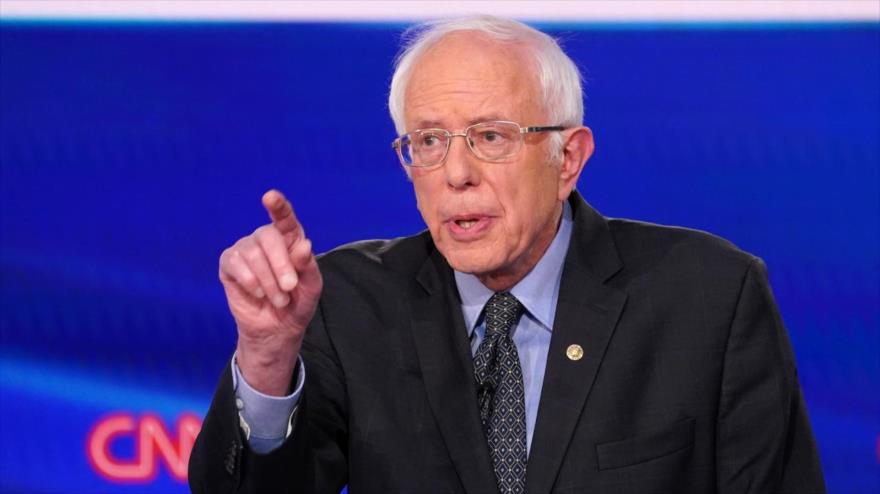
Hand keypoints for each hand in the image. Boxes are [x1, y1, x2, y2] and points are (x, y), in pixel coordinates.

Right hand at [219, 190, 322, 394]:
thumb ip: (308, 266)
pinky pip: (234, 263)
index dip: (278, 206)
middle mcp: (266, 239)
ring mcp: (245, 249)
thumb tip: (303, 244)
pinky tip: (257, 293)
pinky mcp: (229, 263)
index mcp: (290, 239)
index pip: (284, 218)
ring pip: (252, 253)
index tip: (270, 197)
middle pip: (269, 236)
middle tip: (289, 288)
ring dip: (268, 281)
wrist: (277, 330)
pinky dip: (249, 281)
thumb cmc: (297, 304)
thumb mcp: (311, 288)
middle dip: (281, 264)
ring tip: (277, 299)